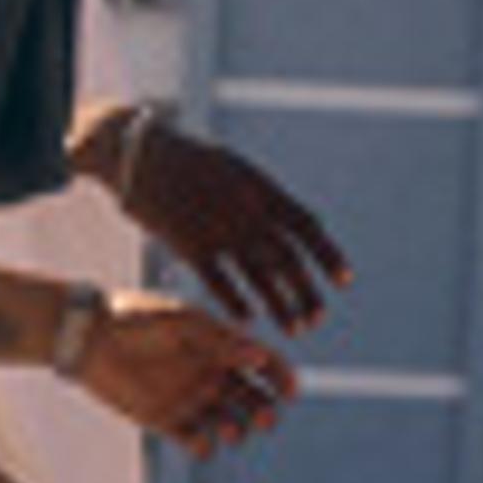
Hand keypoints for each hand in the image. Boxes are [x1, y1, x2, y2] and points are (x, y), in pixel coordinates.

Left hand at [75, 293, 296, 453]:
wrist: (87, 337)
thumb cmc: (136, 320)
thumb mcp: (183, 324)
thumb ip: (222, 341)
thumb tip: (260, 357)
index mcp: (220, 346)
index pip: (263, 363)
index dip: (281, 377)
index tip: (291, 391)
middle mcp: (210, 374)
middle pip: (253, 399)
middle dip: (266, 411)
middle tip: (268, 419)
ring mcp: (190, 399)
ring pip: (230, 423)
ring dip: (239, 430)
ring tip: (231, 430)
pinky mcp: (166, 421)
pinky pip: (196, 442)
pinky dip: (205, 447)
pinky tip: (202, 442)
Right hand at [118, 121, 345, 334]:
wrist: (137, 152)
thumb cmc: (190, 162)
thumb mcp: (236, 168)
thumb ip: (268, 198)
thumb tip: (308, 224)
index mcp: (260, 187)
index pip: (306, 226)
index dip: (328, 255)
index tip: (345, 282)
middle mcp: (244, 208)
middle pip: (288, 257)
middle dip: (307, 292)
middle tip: (319, 319)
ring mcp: (217, 226)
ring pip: (259, 275)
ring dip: (281, 305)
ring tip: (296, 330)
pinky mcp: (188, 243)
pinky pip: (220, 281)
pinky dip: (237, 303)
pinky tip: (250, 322)